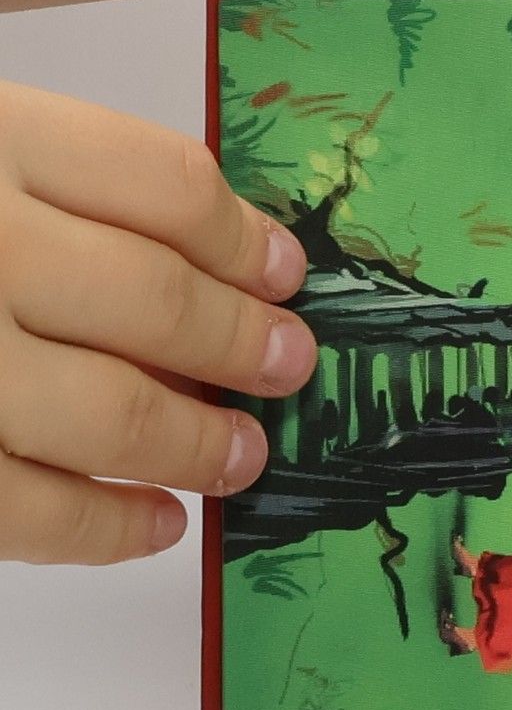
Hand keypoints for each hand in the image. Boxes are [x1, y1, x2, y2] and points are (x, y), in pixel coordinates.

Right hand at [0, 81, 315, 563]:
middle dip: (240, 345)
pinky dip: (110, 529)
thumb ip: (52, 180)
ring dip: (197, 444)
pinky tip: (157, 523)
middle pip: (153, 303)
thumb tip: (216, 264)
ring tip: (241, 455)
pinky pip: (25, 512)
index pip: (160, 187)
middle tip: (287, 366)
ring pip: (108, 416)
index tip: (283, 271)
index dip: (244, 237)